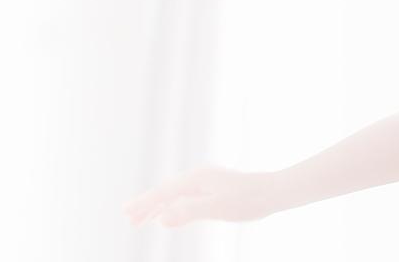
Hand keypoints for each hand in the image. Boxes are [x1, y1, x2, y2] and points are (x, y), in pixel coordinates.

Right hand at [124, 167, 281, 226]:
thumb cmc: (248, 200)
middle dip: (146, 205)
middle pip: (165, 193)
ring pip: (174, 196)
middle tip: (127, 218)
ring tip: (140, 220)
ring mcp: (205, 184)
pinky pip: (185, 200)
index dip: (143, 203)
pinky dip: (172, 208)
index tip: (125, 212)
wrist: (273, 192)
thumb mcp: (217, 208)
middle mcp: (198, 178)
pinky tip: (168, 217)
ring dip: (157, 208)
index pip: (163, 193)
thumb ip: (189, 212)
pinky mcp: (212, 191)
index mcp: (196, 180)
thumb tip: (162, 218)